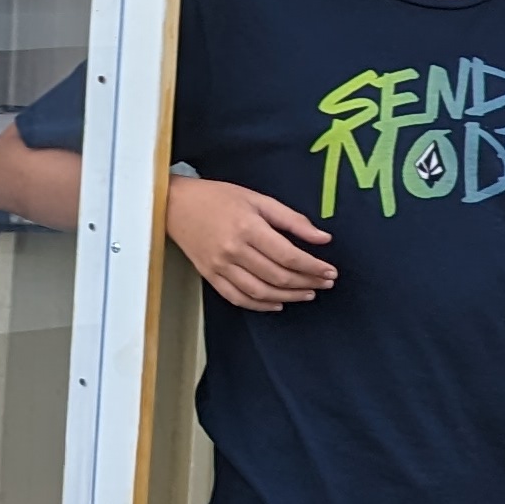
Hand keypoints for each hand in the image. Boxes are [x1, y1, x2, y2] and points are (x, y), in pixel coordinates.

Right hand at [168, 176, 338, 310]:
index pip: (289, 256)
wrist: (174, 205)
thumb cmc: (218, 197)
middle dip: (307, 282)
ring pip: (261, 292)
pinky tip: (277, 304)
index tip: (330, 271)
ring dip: (289, 297)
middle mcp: (234, 250)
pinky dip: (260, 305)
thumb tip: (323, 238)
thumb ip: (291, 220)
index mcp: (248, 228)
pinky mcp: (209, 275)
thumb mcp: (258, 199)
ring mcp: (219, 266)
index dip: (313, 267)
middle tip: (325, 283)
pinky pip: (238, 298)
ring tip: (307, 294)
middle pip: (278, 276)